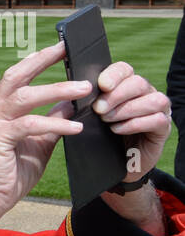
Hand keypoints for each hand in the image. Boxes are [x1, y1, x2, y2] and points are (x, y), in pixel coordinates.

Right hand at [0, 41, 86, 215]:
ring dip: (56, 90)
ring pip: (24, 97)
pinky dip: (54, 124)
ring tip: (84, 89)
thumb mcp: (38, 144)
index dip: (37, 60)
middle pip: (16, 76)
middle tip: (68, 50)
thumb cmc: (10, 174)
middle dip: (42, 60)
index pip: (17, 77)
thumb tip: (70, 105)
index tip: (60, 48)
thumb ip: (51, 123)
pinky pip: (29, 125)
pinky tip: (75, 128)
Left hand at [92, 61, 172, 180]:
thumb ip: (83, 105)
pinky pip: (157, 119)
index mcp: (125, 86)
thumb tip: (71, 92)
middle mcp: (145, 94)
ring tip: (107, 120)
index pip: (124, 70)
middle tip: (98, 109)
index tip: (100, 85)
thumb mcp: (88, 120)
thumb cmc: (99, 138)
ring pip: (153, 99)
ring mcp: (157, 110)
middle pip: (138, 82)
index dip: (113, 75)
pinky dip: (135, 124)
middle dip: (116, 95)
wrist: (113, 166)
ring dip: (127, 109)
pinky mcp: (163, 128)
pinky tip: (117, 130)